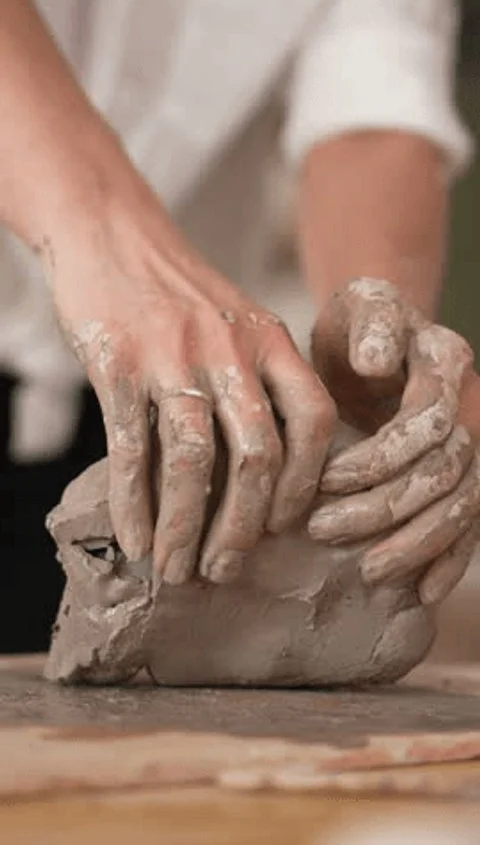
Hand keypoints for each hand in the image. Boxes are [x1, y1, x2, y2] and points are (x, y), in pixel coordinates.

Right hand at [44, 161, 334, 585]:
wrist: (109, 229)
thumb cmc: (177, 290)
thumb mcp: (239, 321)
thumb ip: (260, 380)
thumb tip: (262, 474)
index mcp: (271, 338)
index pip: (315, 420)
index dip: (309, 484)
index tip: (287, 528)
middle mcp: (230, 347)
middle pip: (259, 454)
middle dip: (245, 527)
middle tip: (228, 571)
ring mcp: (173, 354)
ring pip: (194, 460)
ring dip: (187, 528)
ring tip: (177, 570)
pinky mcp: (117, 362)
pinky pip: (131, 449)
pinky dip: (134, 505)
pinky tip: (134, 539)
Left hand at [309, 277, 479, 604]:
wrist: (373, 341)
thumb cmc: (358, 325)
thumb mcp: (359, 306)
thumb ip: (372, 325)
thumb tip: (376, 362)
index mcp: (446, 360)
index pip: (427, 421)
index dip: (381, 456)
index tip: (325, 479)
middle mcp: (467, 404)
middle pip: (443, 470)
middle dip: (385, 506)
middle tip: (324, 529)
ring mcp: (467, 443)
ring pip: (460, 504)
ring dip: (415, 541)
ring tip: (369, 569)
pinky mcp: (457, 476)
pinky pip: (468, 523)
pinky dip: (450, 558)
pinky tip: (424, 591)